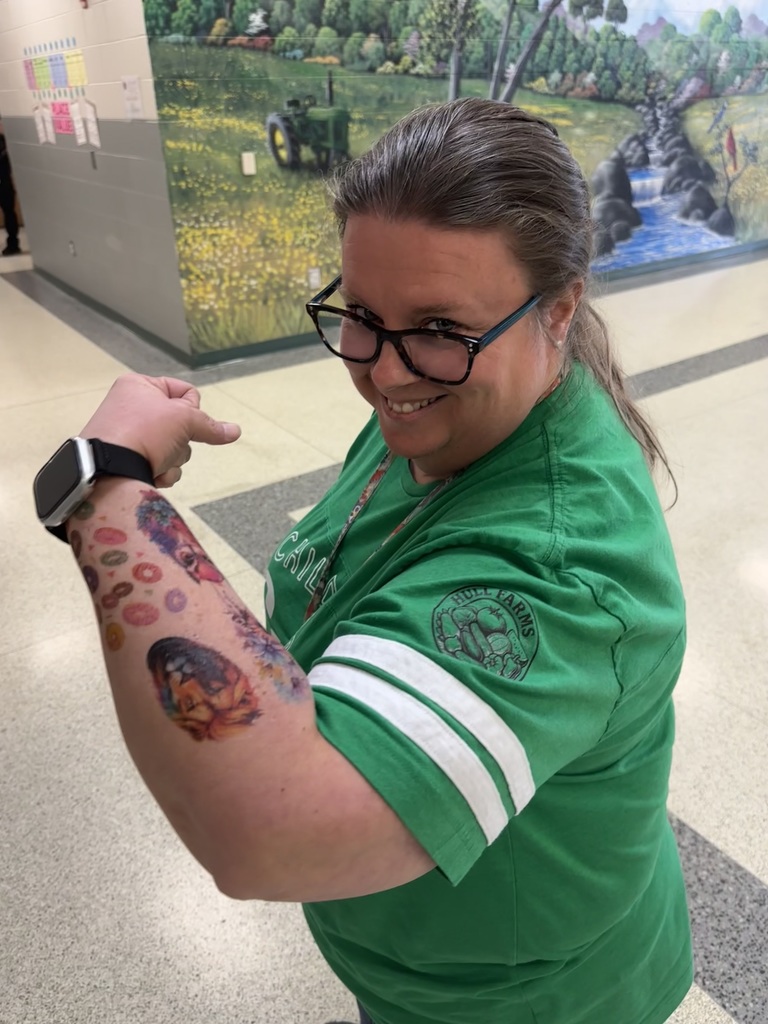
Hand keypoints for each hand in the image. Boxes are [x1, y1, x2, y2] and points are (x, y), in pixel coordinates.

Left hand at [80, 374, 240, 486]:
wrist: (109, 469)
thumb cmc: (144, 432)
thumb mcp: (183, 420)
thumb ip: (210, 426)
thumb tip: (235, 431)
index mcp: (139, 386)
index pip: (184, 391)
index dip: (192, 408)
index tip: (186, 420)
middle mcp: (131, 407)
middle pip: (180, 424)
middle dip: (182, 440)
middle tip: (170, 443)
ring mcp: (128, 435)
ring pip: (173, 446)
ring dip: (173, 458)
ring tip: (157, 461)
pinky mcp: (127, 460)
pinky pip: (159, 463)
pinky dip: (161, 471)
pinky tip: (151, 474)